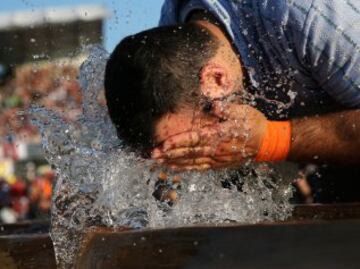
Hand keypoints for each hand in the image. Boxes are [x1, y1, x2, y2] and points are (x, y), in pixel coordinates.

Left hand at [152, 102, 267, 170]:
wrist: (266, 142)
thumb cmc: (253, 124)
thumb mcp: (242, 112)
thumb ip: (226, 110)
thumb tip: (213, 106)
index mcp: (220, 135)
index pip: (196, 139)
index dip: (180, 142)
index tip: (165, 144)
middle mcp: (217, 150)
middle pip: (190, 153)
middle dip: (170, 154)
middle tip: (154, 155)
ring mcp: (217, 159)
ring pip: (193, 162)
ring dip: (175, 162)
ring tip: (159, 163)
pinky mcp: (219, 165)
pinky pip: (200, 168)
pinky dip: (187, 168)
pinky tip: (176, 168)